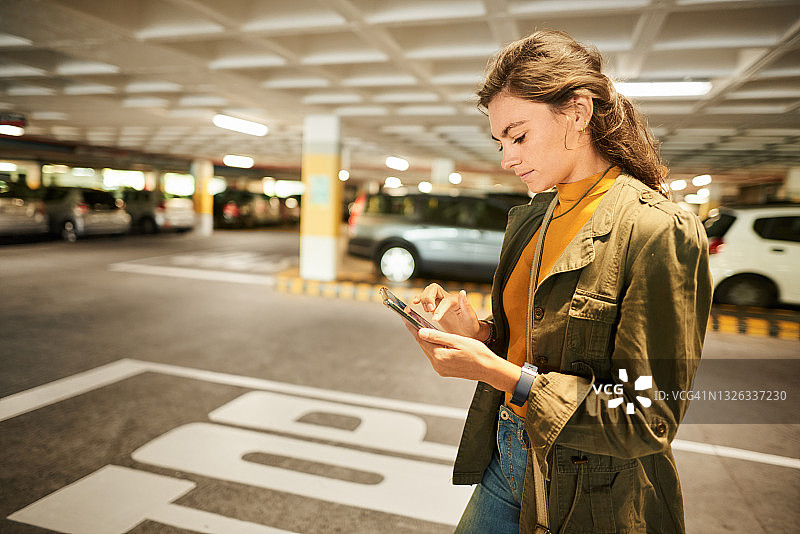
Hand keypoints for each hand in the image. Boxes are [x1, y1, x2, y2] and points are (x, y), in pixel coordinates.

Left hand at [404, 324, 519, 392]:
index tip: (405, 317)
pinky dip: (433, 346)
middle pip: (424, 344)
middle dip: (417, 331)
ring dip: (425, 339)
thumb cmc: (478, 353)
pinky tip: (433, 339)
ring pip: (429, 350)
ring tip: (420, 326)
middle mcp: (438, 364)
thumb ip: (438, 336)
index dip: (413, 326)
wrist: (489, 369)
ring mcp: (441, 369)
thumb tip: (421, 331)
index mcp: (440, 356)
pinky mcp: (445, 370)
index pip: (422, 338)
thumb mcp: (458, 340)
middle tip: (411, 319)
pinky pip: (435, 355)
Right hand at [411, 283, 482, 338]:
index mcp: (456, 300)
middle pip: (434, 289)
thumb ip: (466, 305)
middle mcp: (447, 298)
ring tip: (422, 308)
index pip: (444, 301)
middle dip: (429, 298)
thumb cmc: (471, 326)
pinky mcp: (434, 307)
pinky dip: (418, 299)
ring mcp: (440, 301)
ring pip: (428, 292)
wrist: (468, 332)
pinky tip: (414, 302)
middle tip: (429, 310)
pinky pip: (425, 300)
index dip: (439, 309)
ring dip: (423, 298)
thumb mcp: (470, 318)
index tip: (435, 319)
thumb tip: (462, 292)